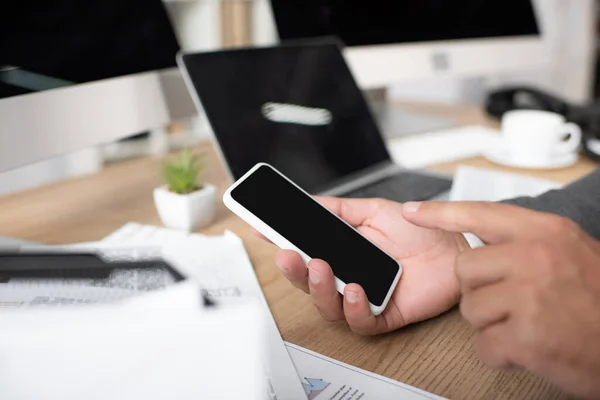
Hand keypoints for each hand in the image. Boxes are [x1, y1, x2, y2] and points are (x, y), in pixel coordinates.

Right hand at [252, 196, 468, 334]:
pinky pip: (360, 321)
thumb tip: (307, 202)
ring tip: (321, 268)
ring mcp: (363, 297)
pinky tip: (355, 290)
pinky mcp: (383, 315)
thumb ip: (338, 208)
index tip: (260, 231)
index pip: (303, 253)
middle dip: (293, 272)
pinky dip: (353, 308)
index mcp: (341, 252)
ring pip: (328, 306)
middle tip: (289, 256)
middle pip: (308, 284)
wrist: (454, 245)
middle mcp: (347, 276)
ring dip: (320, 290)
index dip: (281, 245)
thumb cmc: (418, 230)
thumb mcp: (373, 210)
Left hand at [403, 201, 599, 398]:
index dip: (441, 213)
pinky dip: (500, 354)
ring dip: (491, 324)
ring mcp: (529, 295)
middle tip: (515, 303)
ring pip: (470, 309)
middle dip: (480, 290)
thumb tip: (482, 243)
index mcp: (545, 232)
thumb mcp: (572, 253)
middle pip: (464, 269)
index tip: (411, 211)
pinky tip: (530, 348)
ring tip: (528, 325)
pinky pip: (484, 345)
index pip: (480, 214)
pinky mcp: (525, 336)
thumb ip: (527, 244)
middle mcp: (534, 256)